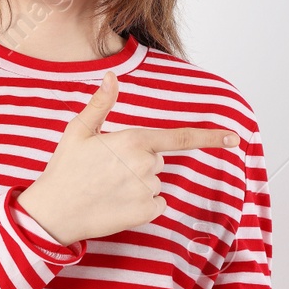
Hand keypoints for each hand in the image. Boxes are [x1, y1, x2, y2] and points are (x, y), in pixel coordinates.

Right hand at [17, 70, 238, 245]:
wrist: (53, 212)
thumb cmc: (65, 169)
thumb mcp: (79, 130)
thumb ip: (102, 103)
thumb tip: (112, 75)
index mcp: (133, 140)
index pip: (180, 138)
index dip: (210, 137)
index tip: (234, 138)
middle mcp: (145, 165)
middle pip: (158, 161)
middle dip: (139, 163)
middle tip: (107, 170)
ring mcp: (147, 191)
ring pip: (155, 183)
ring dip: (138, 185)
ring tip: (107, 188)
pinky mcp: (145, 213)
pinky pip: (156, 204)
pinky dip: (142, 205)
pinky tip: (117, 204)